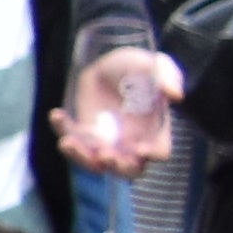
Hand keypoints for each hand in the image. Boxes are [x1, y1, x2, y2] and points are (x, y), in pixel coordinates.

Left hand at [61, 45, 181, 171]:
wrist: (110, 62)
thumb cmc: (139, 65)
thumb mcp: (156, 64)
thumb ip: (168, 77)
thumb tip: (176, 96)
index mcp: (156, 129)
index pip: (160, 151)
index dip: (152, 154)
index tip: (140, 149)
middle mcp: (132, 142)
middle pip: (129, 169)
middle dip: (118, 167)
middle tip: (105, 155)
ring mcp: (107, 141)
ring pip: (95, 163)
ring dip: (82, 158)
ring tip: (68, 142)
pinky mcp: (83, 132)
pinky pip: (71, 139)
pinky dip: (62, 130)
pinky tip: (57, 113)